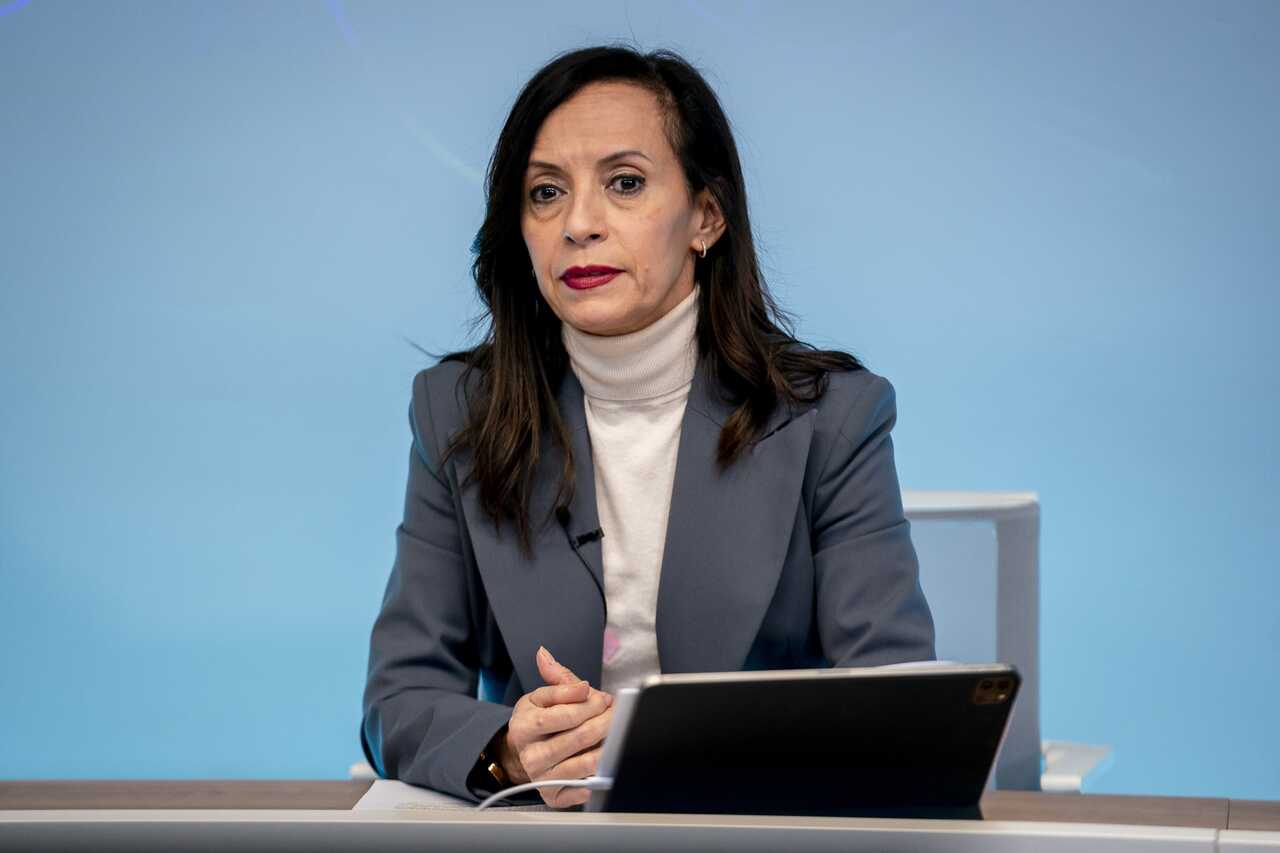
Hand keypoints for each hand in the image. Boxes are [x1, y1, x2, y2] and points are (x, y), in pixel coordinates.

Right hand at [498, 646, 613, 807]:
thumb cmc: (539, 720)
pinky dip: (598, 778)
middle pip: (578, 737)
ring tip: (617, 732)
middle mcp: (530, 755)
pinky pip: (580, 790)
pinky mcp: (552, 796)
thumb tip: (545, 655)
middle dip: (605, 722)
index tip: (602, 697)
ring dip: (608, 746)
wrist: (523, 752)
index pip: (562, 714)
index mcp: (524, 725)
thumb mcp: (543, 697)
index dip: (588, 704)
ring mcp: (541, 777)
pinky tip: (607, 764)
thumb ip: (556, 679)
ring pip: (585, 763)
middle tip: (616, 713)